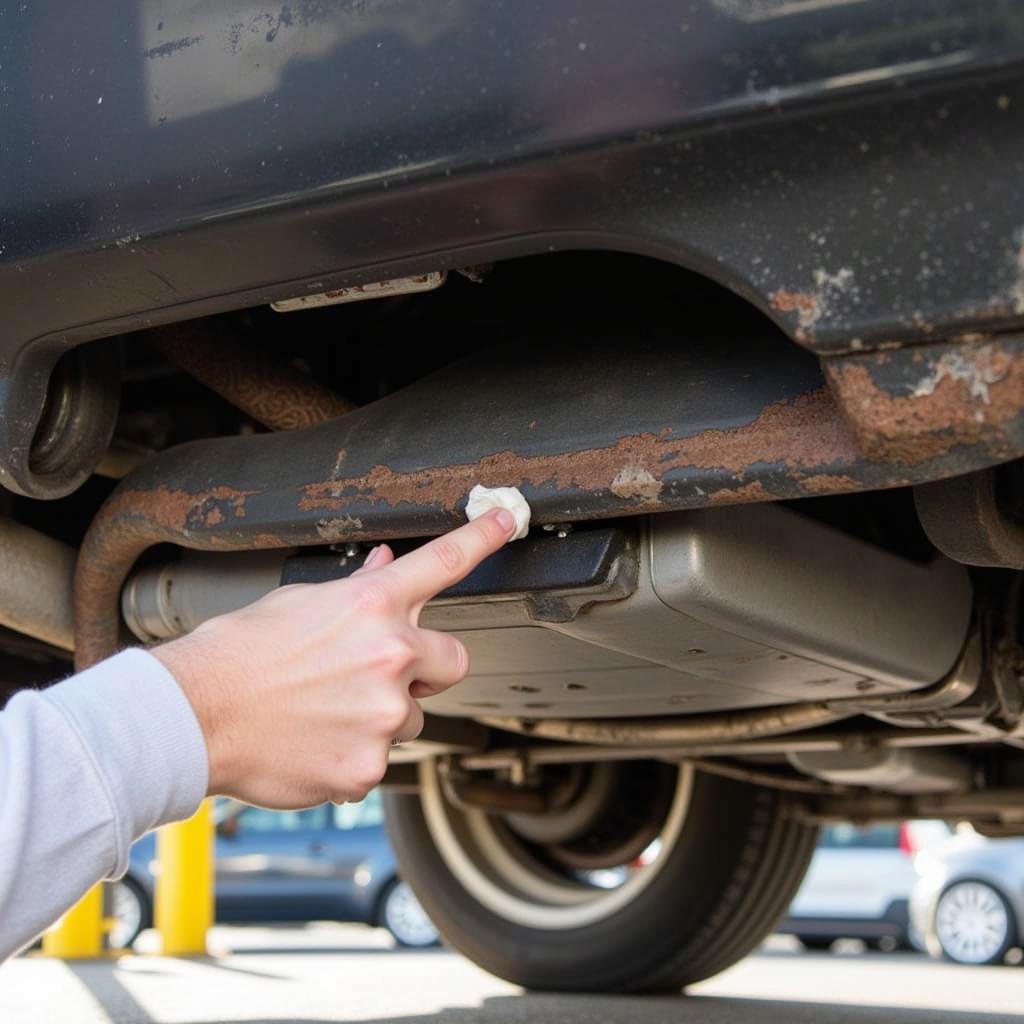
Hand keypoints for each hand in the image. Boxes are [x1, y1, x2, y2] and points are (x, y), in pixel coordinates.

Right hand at [152, 508, 517, 807]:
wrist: (193, 717)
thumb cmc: (238, 654)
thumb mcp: (299, 603)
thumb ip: (356, 590)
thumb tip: (384, 565)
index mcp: (372, 605)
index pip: (443, 562)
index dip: (482, 537)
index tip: (504, 520)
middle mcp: (390, 656)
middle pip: (454, 661)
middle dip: (427, 668)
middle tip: (380, 674)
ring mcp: (383, 715)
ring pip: (411, 716)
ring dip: (381, 715)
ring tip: (322, 711)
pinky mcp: (368, 765)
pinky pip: (379, 759)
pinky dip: (353, 754)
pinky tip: (312, 740)